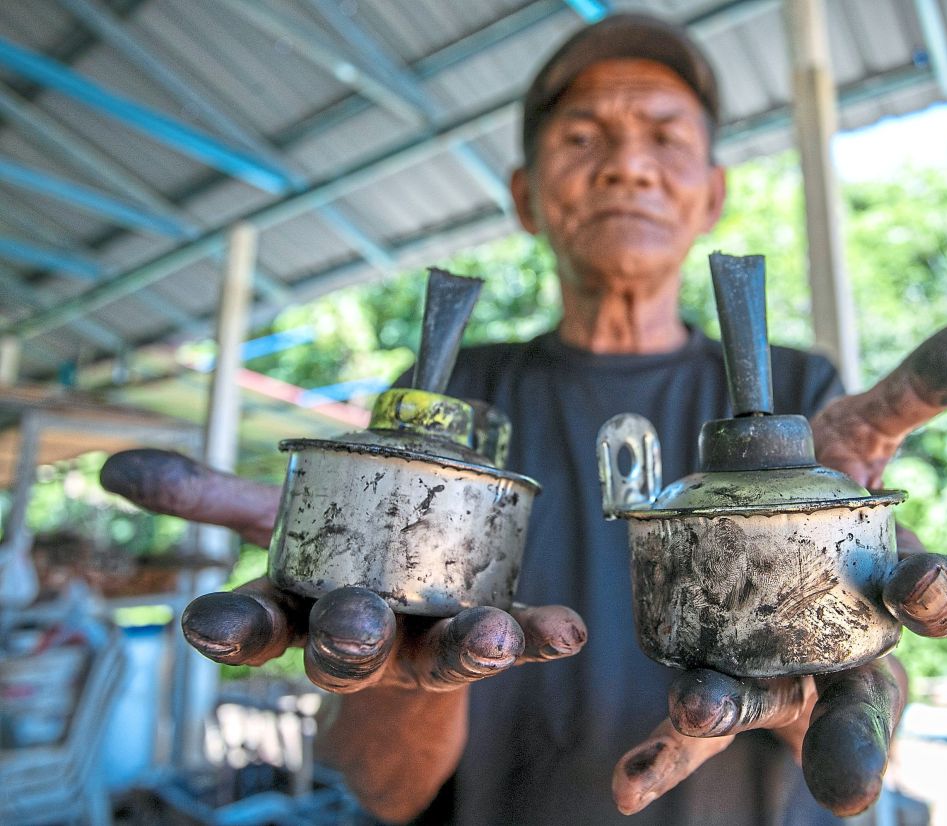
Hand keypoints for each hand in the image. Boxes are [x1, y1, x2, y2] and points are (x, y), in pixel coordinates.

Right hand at [99, 450, 587, 694]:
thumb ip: (208, 496)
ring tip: (487, 634)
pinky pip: (518, 639)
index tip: (213, 625)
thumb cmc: (334, 559)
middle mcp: (361, 639)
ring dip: (464, 645)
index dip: (233, 630)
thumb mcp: (274, 523)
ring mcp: (426, 643)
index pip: (254, 628)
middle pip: (346, 649)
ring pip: (439, 653)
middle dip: (349, 637)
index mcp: (299, 612)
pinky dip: (540, 634)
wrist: (404, 611)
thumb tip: (115, 466)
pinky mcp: (489, 637)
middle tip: (352, 625)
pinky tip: (568, 628)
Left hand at [613, 318, 946, 815]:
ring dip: (732, 715)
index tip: (919, 584)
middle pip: (867, 703)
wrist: (768, 513)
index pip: (938, 601)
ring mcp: (785, 677)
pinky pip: (692, 729)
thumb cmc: (830, 482)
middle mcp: (851, 649)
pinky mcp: (722, 687)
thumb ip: (915, 389)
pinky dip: (660, 758)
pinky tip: (625, 785)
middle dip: (858, 739)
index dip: (938, 595)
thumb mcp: (864, 429)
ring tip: (695, 712)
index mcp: (897, 586)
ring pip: (770, 712)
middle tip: (849, 784)